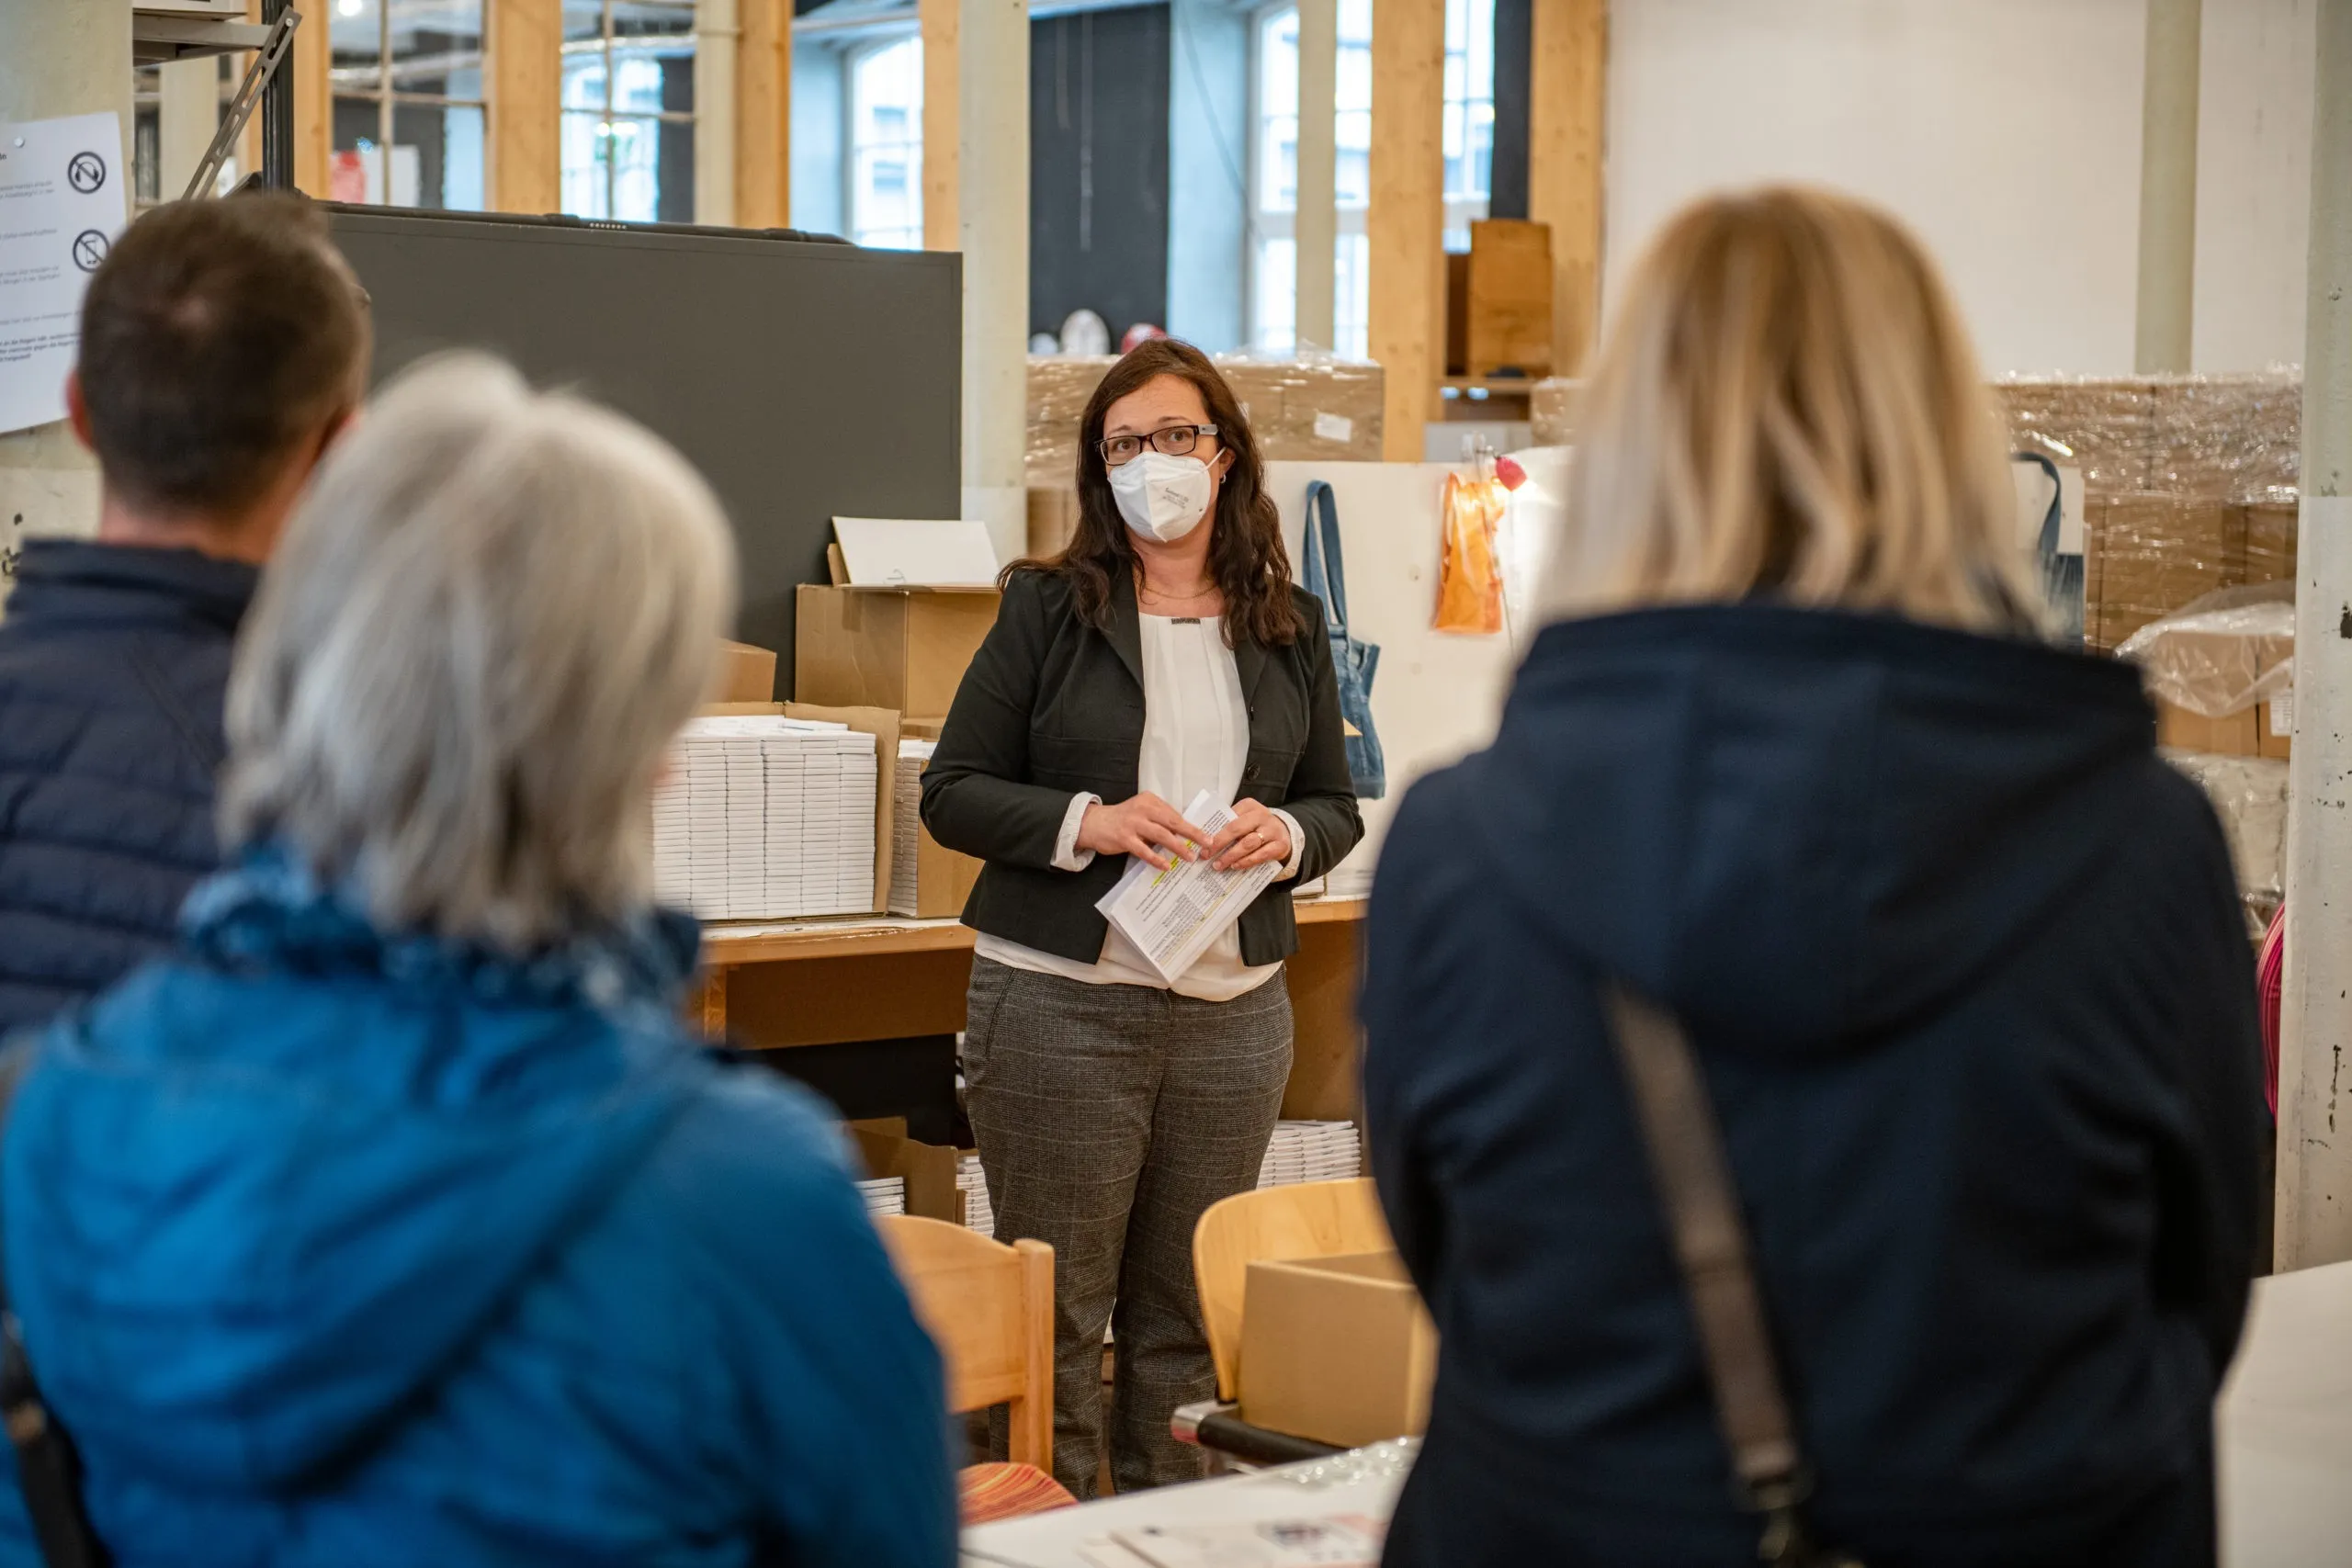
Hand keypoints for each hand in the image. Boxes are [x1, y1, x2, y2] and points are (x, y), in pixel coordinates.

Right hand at [1077, 793, 1208, 871]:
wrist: (1094, 823)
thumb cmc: (1122, 819)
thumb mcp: (1142, 811)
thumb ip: (1159, 819)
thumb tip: (1183, 833)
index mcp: (1150, 800)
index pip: (1175, 814)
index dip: (1191, 826)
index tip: (1205, 835)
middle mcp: (1143, 809)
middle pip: (1173, 822)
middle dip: (1192, 833)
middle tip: (1207, 842)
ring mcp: (1133, 824)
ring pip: (1162, 835)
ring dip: (1178, 847)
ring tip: (1190, 857)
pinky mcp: (1124, 838)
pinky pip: (1144, 850)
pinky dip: (1156, 859)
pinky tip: (1166, 866)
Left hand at [1207, 798, 1290, 872]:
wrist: (1283, 834)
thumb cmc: (1257, 827)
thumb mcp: (1244, 820)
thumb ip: (1228, 825)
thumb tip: (1204, 840)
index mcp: (1249, 806)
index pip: (1228, 816)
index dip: (1214, 830)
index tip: (1202, 843)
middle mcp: (1261, 815)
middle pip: (1236, 828)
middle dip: (1219, 843)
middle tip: (1206, 855)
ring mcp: (1272, 830)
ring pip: (1248, 843)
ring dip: (1231, 855)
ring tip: (1218, 864)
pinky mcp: (1280, 845)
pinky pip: (1261, 855)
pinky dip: (1246, 862)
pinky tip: (1235, 866)